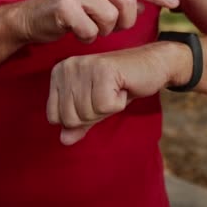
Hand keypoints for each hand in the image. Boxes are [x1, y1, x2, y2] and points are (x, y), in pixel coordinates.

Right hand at [15, 0, 178, 43]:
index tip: (174, 4)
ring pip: (110, 17)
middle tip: (113, 28)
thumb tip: (144, 6)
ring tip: (91, 29)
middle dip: (125, 21)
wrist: (31, 18)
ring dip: (103, 31)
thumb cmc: (68, 13)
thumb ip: (118, 2)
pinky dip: (86, 38)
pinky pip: (89, 30)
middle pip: (127, 0)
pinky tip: (77, 33)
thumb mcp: (96, 3)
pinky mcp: (64, 7)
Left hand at [47, 43, 181, 145]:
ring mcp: (84, 66)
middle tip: (108, 95)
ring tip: (115, 90)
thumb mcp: (95, 109)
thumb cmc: (121, 87)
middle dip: (95, 115)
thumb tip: (63, 140)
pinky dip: (118, 103)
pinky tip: (123, 87)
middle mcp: (67, 67)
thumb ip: (78, 124)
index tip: (96, 100)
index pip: (55, 117)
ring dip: (108, 108)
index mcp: (59, 74)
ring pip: (86, 113)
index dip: (80, 118)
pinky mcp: (102, 69)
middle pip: (70, 118)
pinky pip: (104, 106)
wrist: (152, 66)